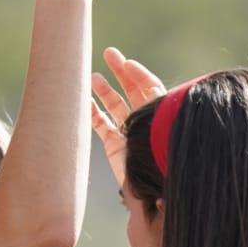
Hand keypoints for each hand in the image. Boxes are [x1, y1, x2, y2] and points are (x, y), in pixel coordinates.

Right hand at [90, 47, 165, 185]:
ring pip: (115, 106)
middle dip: (120, 72)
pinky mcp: (114, 147)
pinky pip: (101, 125)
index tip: (127, 63)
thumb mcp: (165, 128)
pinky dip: (91, 111)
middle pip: (133, 91)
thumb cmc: (165, 158)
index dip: (139, 74)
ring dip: (104, 91)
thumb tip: (138, 78)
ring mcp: (129, 133)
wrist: (156, 193)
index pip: (150, 88)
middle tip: (109, 53)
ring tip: (91, 77)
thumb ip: (158, 107)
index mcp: (162, 114)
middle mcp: (145, 121)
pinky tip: (82, 100)